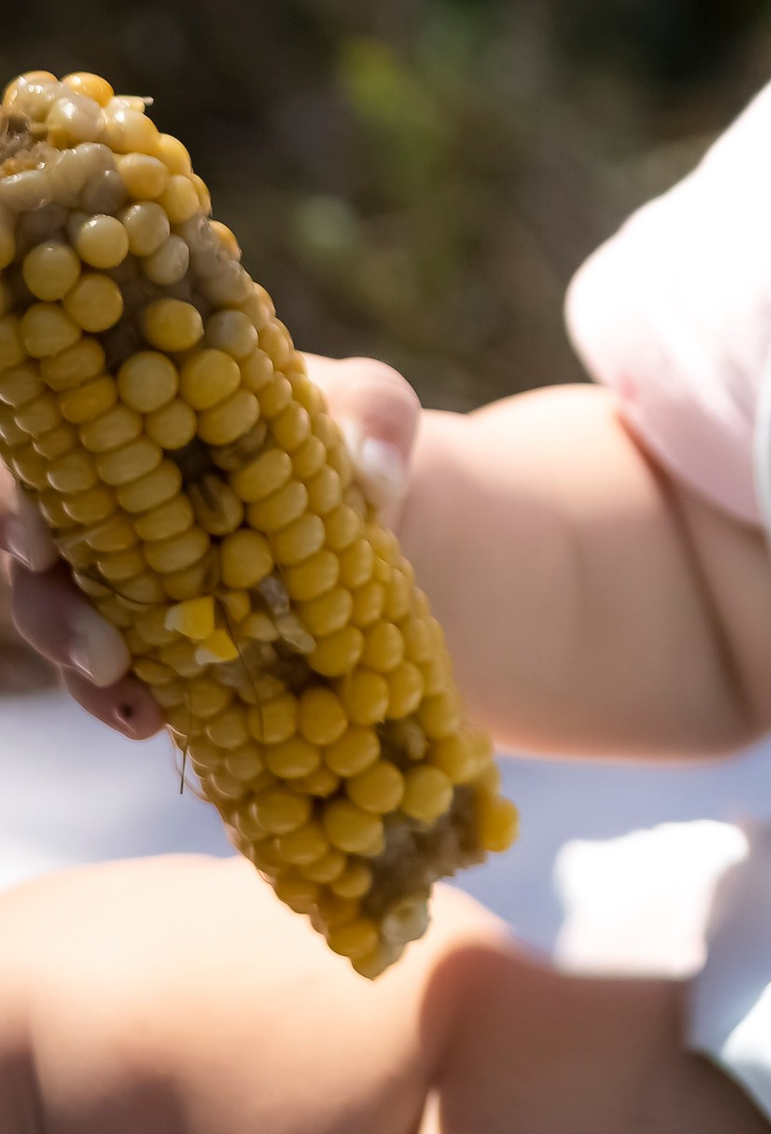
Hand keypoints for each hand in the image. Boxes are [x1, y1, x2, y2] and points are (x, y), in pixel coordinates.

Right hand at [0, 352, 422, 742]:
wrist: (373, 518)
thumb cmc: (347, 435)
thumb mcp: (370, 408)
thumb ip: (373, 416)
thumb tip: (372, 475)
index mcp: (134, 416)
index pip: (48, 452)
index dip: (24, 503)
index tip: (39, 542)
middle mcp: (107, 497)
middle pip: (39, 557)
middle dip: (53, 611)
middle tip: (104, 657)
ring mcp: (121, 575)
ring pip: (67, 625)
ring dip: (86, 675)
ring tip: (140, 714)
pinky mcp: (150, 638)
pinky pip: (118, 673)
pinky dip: (129, 699)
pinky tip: (159, 725)